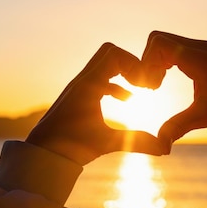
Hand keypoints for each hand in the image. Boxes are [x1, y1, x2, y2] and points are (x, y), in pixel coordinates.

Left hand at [26, 43, 168, 164]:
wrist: (41, 154)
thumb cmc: (69, 147)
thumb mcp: (106, 143)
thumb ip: (137, 143)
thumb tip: (165, 149)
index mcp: (88, 84)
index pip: (114, 54)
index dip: (133, 63)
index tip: (144, 84)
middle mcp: (82, 81)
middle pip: (109, 53)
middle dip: (129, 64)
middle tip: (142, 82)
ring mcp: (79, 87)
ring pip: (104, 65)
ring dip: (122, 73)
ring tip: (137, 91)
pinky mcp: (78, 96)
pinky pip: (99, 78)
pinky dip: (114, 83)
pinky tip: (126, 100)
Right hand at [138, 31, 206, 142]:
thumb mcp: (205, 117)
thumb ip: (178, 126)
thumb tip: (159, 144)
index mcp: (198, 58)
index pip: (158, 44)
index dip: (146, 63)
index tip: (151, 87)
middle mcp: (199, 47)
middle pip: (158, 39)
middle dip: (148, 62)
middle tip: (151, 86)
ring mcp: (203, 49)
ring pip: (166, 42)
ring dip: (156, 62)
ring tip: (157, 86)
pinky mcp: (205, 54)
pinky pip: (176, 48)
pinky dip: (166, 62)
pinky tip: (167, 82)